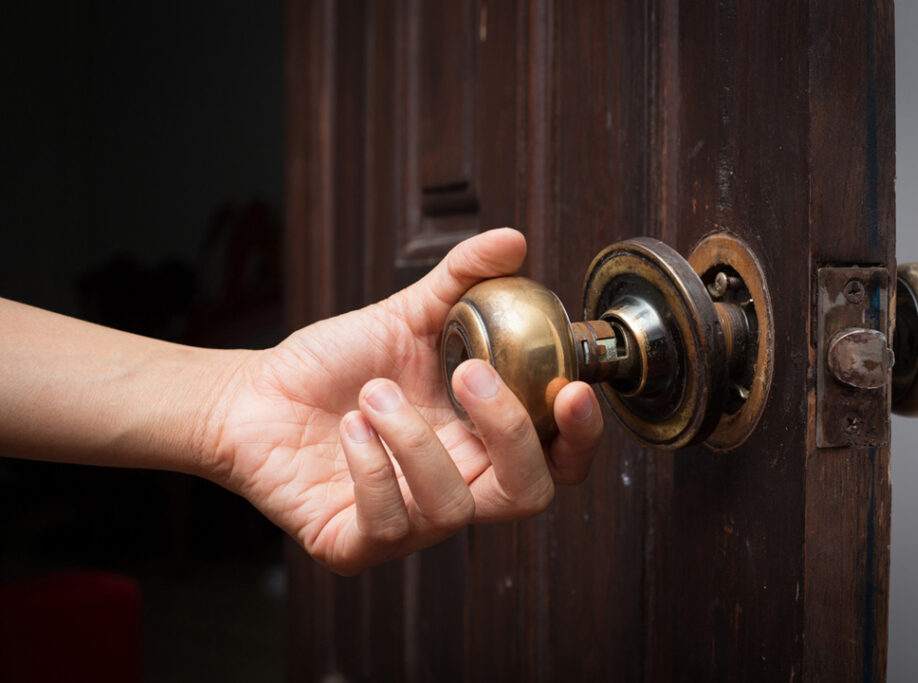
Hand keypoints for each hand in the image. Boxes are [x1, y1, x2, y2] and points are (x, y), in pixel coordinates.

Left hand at [206, 229, 603, 574]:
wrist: (255, 393)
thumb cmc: (336, 365)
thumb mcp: (405, 315)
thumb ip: (462, 281)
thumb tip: (513, 241)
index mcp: (480, 441)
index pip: (557, 459)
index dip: (579, 436)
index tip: (572, 389)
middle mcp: (457, 487)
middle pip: (528, 494)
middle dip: (509, 432)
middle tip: (469, 373)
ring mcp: (410, 523)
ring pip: (453, 508)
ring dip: (415, 439)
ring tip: (375, 393)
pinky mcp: (357, 545)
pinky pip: (388, 522)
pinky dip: (371, 467)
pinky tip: (350, 427)